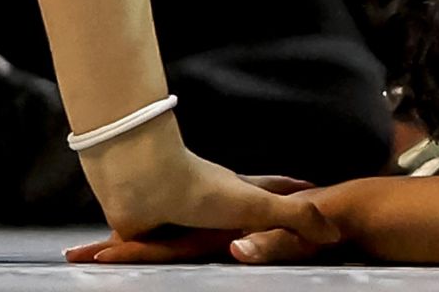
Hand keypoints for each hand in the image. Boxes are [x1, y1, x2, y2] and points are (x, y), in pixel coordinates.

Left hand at [64, 182, 339, 264]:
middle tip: (249, 228)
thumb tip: (335, 233)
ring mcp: (175, 219)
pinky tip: (103, 259)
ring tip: (172, 252)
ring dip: (173, 246)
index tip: (308, 183)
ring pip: (179, 239)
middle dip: (240, 220)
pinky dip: (118, 255)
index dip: (290, 189)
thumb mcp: (258, 206)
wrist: (146, 180)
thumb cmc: (203, 188)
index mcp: (237, 198)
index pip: (272, 191)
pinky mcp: (141, 233)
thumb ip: (294, 219)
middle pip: (228, 218)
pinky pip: (134, 253)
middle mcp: (207, 207)